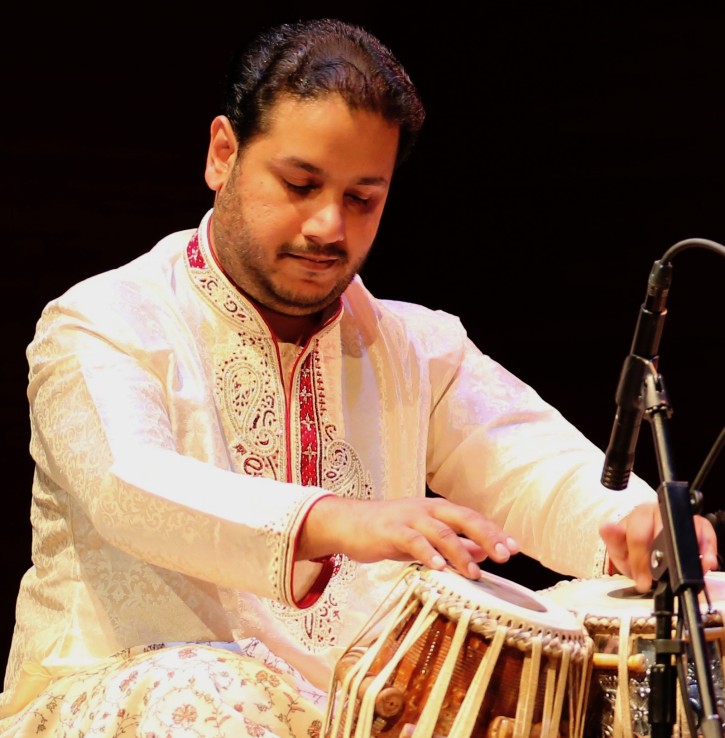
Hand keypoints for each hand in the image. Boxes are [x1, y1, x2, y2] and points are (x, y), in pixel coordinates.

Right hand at [297, 496, 519, 578]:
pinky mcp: (390, 530)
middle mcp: (427, 509)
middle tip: (505, 556)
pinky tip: (438, 567)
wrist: (349, 523)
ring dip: (459, 551)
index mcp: (438, 510)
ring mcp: (409, 517)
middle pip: (463, 518)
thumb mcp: (424, 537)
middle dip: (486, 536)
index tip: (515, 549)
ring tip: (474, 572)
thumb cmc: (389, 531)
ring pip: (440, 531)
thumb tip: (483, 553)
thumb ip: (453, 544)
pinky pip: (412, 540)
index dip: (494, 532)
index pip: (472, 518)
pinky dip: (427, 553)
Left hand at [599, 502, 718, 591]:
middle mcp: (658, 512)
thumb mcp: (619, 548)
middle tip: (661, 579)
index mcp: (638, 515)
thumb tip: (606, 527)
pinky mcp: (696, 525)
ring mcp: (678, 518)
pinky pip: (704, 531)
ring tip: (688, 569)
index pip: (639, 534)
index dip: (640, 558)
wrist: (646, 547)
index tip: (642, 579)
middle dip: (662, 559)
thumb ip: (613, 540)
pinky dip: (706, 547)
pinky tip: (704, 561)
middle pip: (664, 530)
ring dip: (690, 551)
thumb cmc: (633, 547)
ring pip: (686, 527)